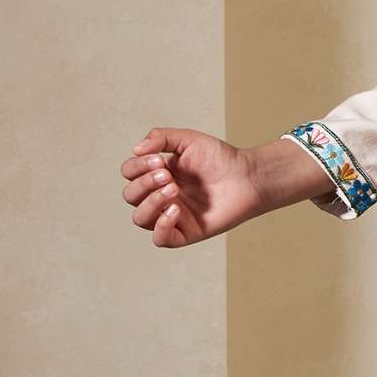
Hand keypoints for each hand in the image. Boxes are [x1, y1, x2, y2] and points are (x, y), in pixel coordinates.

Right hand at [119, 127, 265, 247]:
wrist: (247, 176)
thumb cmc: (220, 158)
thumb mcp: (188, 140)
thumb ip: (161, 138)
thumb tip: (136, 150)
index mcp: (158, 173)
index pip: (129, 173)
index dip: (136, 167)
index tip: (159, 160)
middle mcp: (161, 195)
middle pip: (131, 196)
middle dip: (144, 183)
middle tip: (167, 175)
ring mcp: (172, 215)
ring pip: (140, 218)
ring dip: (150, 202)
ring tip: (173, 189)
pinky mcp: (185, 232)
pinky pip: (160, 239)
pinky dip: (161, 226)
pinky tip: (175, 210)